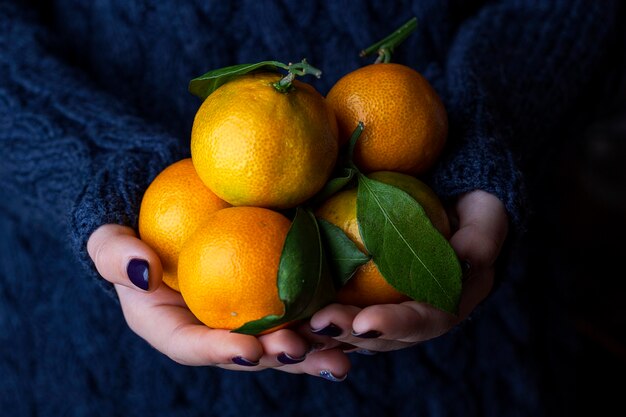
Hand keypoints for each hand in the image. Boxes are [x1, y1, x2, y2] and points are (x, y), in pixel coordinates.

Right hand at [87, 224, 349, 379]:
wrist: (171, 219)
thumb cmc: (134, 234)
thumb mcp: (110, 242)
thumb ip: (116, 255)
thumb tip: (143, 271)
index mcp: (175, 328)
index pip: (194, 346)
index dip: (220, 352)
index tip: (246, 350)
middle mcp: (215, 331)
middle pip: (247, 353)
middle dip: (275, 357)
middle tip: (299, 351)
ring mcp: (247, 316)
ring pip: (280, 338)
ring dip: (311, 349)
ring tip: (341, 357)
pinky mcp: (273, 295)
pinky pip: (300, 308)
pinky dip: (325, 317)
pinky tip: (354, 322)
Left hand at [304, 190, 508, 352]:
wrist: (449, 202)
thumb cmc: (471, 209)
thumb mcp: (487, 217)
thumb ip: (481, 239)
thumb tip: (465, 258)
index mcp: (448, 304)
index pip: (424, 322)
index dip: (396, 325)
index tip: (365, 323)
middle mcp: (415, 315)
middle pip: (382, 336)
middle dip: (349, 334)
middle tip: (318, 325)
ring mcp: (386, 307)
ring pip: (353, 329)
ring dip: (323, 332)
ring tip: (293, 327)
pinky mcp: (362, 293)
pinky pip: (337, 305)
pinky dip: (312, 310)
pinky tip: (286, 307)